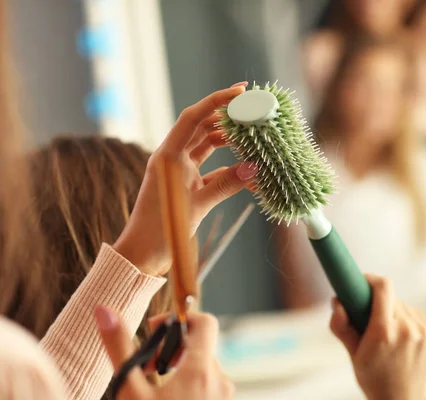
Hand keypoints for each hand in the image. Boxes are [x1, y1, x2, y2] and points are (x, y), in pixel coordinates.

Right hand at [95, 307, 233, 398]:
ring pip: (204, 368)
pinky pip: (209, 388)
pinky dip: (189, 387)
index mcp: (201, 370)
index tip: (155, 333)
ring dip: (180, 370)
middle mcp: (221, 382)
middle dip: (173, 350)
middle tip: (147, 367)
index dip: (180, 319)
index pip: (206, 322)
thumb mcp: (128, 391)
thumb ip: (118, 346)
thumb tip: (104, 309)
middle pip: (202, 346)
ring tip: (153, 390)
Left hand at [113, 82, 256, 275]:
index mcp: (168, 155)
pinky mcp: (187, 184)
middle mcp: (172, 158)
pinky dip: (228, 166)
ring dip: (229, 140)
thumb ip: (227, 185)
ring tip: (252, 135)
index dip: (217, 101)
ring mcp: (180, 171)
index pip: (194, 117)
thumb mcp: (198, 206)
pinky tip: (247, 168)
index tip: (241, 91)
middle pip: (202, 127)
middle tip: (252, 109)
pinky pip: (211, 168)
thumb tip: (255, 167)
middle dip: (226, 117)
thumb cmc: (161, 231)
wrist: (143, 255)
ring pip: (207, 146)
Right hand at [330, 275, 425, 399]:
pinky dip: (408, 322)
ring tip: (389, 335)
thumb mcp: (352, 353)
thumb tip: (337, 300)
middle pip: (392, 298)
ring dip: (394, 313)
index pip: (383, 287)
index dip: (371, 279)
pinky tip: (403, 340)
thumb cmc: (373, 377)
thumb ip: (341, 325)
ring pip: (405, 307)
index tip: (363, 281)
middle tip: (370, 315)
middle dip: (379, 302)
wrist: (402, 399)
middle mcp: (408, 330)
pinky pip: (417, 316)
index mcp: (384, 333)